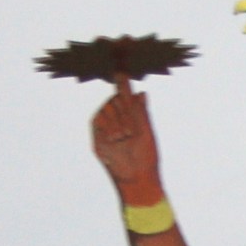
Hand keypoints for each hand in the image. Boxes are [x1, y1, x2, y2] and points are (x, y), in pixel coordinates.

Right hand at [92, 73, 162, 204]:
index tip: (121, 68)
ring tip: (124, 138)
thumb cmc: (147, 157)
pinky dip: (107, 127)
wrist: (136, 177)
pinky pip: (98, 120)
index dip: (123, 81)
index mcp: (133, 116)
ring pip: (107, 107)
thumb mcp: (147, 132)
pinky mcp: (97, 135)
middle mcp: (119, 119)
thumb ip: (142, 111)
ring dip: (117, 121)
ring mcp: (107, 127)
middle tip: (131, 132)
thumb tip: (142, 92)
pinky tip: (115, 139)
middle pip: (116, 99)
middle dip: (125, 112)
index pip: (125, 94)